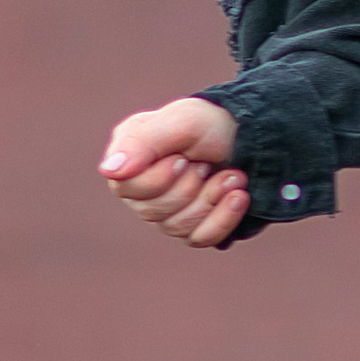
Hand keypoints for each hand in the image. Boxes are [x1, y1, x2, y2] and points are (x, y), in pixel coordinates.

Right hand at [100, 96, 247, 248]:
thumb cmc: (210, 123)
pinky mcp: (192, 227)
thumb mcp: (181, 121)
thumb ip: (143, 142)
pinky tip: (239, 197)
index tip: (184, 158)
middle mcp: (141, 187)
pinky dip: (223, 218)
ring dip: (212, 198)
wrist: (249, 134)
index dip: (160, 178)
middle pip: (153, 212)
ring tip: (232, 175)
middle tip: (207, 164)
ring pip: (178, 227)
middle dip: (191, 187)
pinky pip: (200, 238)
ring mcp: (166, 211)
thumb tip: (109, 171)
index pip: (127, 188)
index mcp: (130, 158)